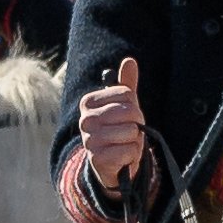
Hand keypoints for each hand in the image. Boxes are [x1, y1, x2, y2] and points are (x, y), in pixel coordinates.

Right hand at [76, 60, 145, 197]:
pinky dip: (132, 154)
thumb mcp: (124, 106)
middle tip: (129, 131)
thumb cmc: (118, 129)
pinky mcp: (97, 159)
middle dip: (137, 123)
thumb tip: (129, 60)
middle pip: (130, 112)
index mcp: (88, 102)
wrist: (112, 162)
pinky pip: (129, 150)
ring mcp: (89, 140)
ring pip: (131, 131)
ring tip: (124, 143)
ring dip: (134, 140)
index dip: (134, 106)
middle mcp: (85, 120)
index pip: (127, 94)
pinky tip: (123, 156)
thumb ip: (126, 85)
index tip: (127, 115)